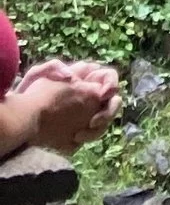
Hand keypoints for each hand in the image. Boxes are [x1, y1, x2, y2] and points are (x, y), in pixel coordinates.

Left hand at [5, 61, 120, 152]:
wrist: (20, 118)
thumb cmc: (30, 94)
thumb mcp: (38, 74)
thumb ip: (55, 67)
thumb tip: (72, 77)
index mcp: (87, 78)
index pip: (109, 77)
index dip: (111, 84)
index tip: (103, 94)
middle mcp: (92, 96)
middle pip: (113, 101)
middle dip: (108, 111)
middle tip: (94, 121)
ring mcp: (89, 113)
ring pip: (106, 119)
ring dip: (98, 127)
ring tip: (79, 134)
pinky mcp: (83, 128)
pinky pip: (94, 132)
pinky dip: (89, 135)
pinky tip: (75, 137)